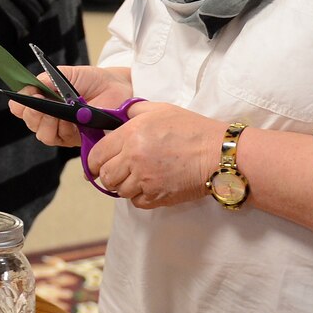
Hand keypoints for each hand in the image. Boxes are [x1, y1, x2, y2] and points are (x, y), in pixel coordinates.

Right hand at [8, 65, 135, 148]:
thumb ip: (45, 80)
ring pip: (43, 134)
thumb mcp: (65, 74)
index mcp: (43, 100)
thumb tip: (28, 89)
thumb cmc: (91, 80)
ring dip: (47, 122)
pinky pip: (60, 139)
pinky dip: (61, 129)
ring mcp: (62, 129)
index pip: (20, 108)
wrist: (116, 87)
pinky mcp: (75, 140)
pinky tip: (68, 119)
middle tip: (42, 102)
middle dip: (33, 113)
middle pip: (29, 122)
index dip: (20, 104)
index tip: (28, 95)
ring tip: (57, 111)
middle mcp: (49, 117)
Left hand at [84, 102, 222, 209]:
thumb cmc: (192, 130)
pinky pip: (136, 202)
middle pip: (105, 176)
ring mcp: (145, 180)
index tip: (97, 161)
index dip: (94, 159)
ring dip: (123, 186)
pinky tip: (148, 186)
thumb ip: (133, 111)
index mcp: (131, 135)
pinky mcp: (158, 196)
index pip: (97, 154)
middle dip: (107, 174)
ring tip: (135, 177)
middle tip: (116, 170)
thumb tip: (117, 115)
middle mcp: (134, 159)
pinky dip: (138, 196)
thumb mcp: (160, 110)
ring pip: (119, 191)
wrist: (218, 154)